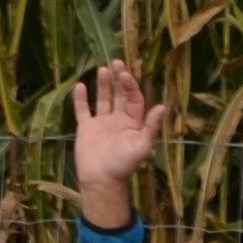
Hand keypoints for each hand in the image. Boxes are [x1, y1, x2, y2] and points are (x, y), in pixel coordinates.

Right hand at [71, 60, 164, 229]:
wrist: (101, 180)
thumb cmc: (123, 165)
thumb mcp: (142, 146)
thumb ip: (151, 126)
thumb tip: (163, 107)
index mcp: (133, 123)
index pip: (134, 98)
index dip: (130, 86)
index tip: (124, 74)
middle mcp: (118, 120)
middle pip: (119, 95)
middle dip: (118, 79)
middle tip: (116, 62)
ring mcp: (101, 123)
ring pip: (103, 99)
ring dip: (103, 85)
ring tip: (102, 69)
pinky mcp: (86, 129)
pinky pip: (83, 111)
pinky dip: (81, 99)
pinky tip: (80, 85)